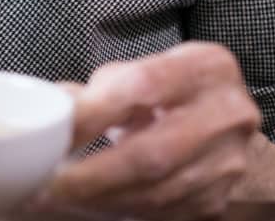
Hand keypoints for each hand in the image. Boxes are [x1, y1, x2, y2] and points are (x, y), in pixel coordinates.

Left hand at [38, 42, 263, 220]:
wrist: (224, 118)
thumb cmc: (167, 87)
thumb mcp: (138, 69)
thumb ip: (99, 89)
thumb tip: (54, 111)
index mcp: (207, 67)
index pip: (142, 87)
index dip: (93, 114)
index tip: (53, 134)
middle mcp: (227, 115)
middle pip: (153, 154)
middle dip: (91, 176)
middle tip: (45, 185)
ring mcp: (228, 161)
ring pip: (156, 192)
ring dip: (99, 200)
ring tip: (56, 198)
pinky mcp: (218, 196)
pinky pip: (163, 212)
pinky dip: (118, 210)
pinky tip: (87, 205)